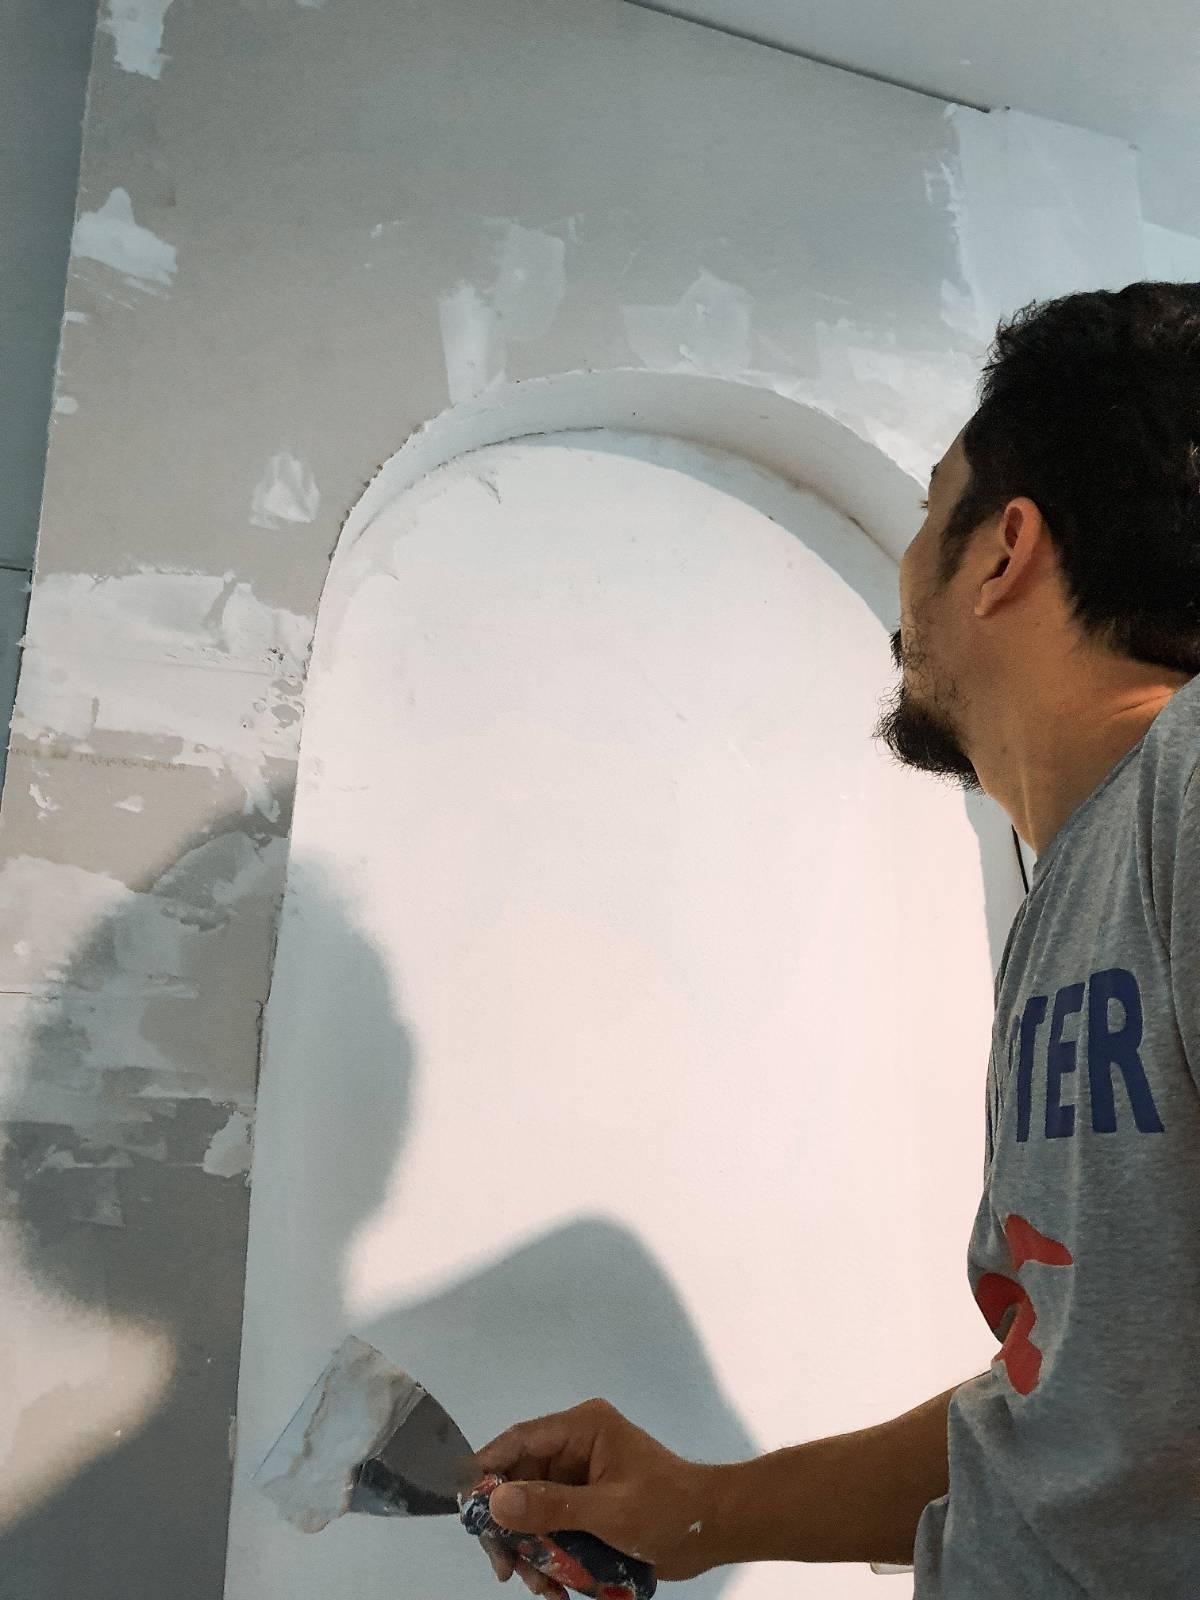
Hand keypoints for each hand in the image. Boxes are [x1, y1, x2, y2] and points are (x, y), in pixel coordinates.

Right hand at [471, 1398, 723, 1595]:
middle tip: (504, 1569)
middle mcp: (576, 1447)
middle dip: (510, 1528)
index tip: (465, 1509)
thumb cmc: (667, 1509)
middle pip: (520, 1482)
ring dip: (531, 1552)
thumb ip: (551, 1507)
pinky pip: (553, 1529)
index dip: (487, 1470)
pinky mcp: (588, 1507)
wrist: (715, 1530)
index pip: (519, 1441)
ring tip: (541, 1588)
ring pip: (533, 1512)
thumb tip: (496, 1502)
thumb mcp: (607, 1511)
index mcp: (582, 1428)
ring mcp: (581, 1478)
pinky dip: (550, 1558)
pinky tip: (555, 1589)